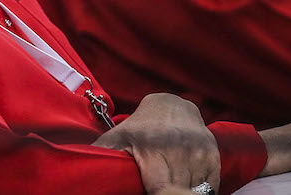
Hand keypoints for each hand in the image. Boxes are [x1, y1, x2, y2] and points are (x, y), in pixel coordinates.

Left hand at [93, 93, 219, 193]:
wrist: (172, 105)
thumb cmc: (140, 127)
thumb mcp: (118, 137)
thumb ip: (103, 153)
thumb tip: (77, 164)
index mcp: (152, 151)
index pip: (165, 193)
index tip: (152, 194)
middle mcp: (178, 152)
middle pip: (181, 194)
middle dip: (169, 194)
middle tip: (155, 188)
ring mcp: (199, 153)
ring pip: (197, 191)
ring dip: (185, 192)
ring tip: (169, 184)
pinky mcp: (213, 156)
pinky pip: (211, 186)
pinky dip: (201, 190)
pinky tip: (185, 183)